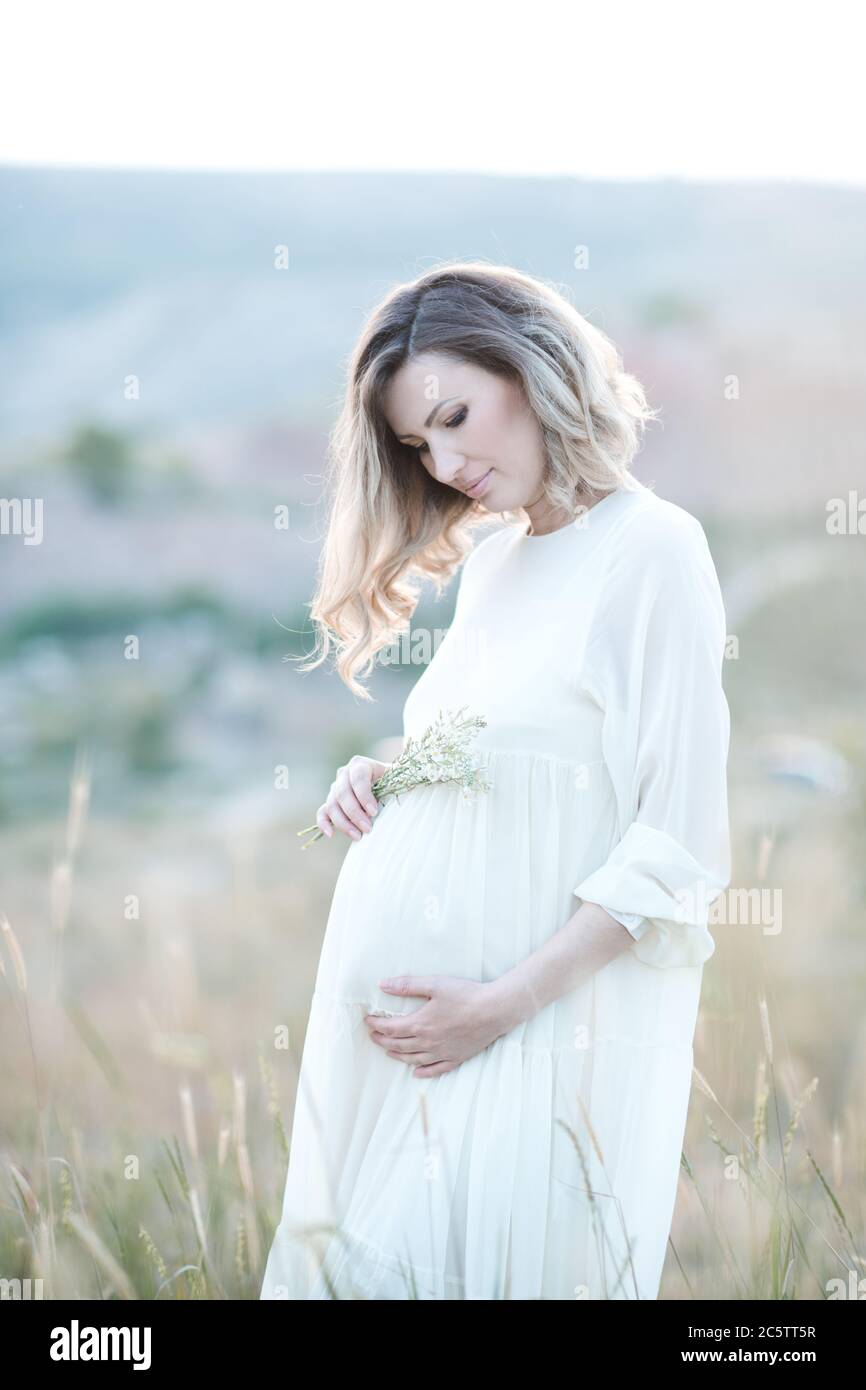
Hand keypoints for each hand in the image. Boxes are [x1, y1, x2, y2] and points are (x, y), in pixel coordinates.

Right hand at [316, 754, 391, 841]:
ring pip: (332, 804)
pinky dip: (323, 823)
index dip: (364, 796)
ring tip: (358, 836)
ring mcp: (335, 787)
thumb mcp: (397, 780)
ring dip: (343, 822)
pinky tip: (330, 834)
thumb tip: (390, 804)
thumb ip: (395, 786)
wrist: (386, 785)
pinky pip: (323, 812)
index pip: (358, 778)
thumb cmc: (394, 783)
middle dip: (355, 813)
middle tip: (368, 829)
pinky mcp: (330, 801)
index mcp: (360, 764)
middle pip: (343, 793)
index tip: (374, 812)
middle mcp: (344, 773)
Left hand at [363, 975, 507, 1077]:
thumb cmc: (465, 994)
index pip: (390, 1028)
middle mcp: (428, 1042)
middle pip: (398, 1045)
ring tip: (388, 1052)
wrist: (495, 1010)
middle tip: (373, 1036)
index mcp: (420, 1024)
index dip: (376, 1025)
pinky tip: (416, 1073)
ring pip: (413, 1059)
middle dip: (382, 1041)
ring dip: (397, 1056)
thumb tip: (382, 984)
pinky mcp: (456, 1058)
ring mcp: (442, 1052)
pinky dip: (423, 1072)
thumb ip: (407, 985)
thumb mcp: (434, 984)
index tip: (367, 1020)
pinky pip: (436, 1069)